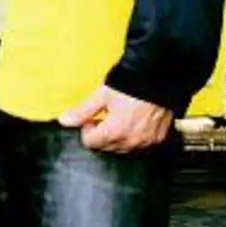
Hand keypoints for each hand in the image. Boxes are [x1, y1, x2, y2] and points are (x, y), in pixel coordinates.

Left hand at [58, 86, 173, 153]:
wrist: (160, 78)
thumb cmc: (132, 84)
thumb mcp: (102, 94)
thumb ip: (83, 111)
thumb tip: (64, 120)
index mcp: (115, 132)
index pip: (90, 142)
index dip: (87, 128)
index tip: (92, 117)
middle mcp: (131, 141)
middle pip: (106, 146)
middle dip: (101, 133)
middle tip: (105, 115)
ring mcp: (146, 142)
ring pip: (122, 148)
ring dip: (117, 136)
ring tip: (121, 116)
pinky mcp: (158, 139)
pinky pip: (140, 144)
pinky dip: (134, 136)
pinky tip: (134, 121)